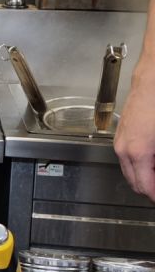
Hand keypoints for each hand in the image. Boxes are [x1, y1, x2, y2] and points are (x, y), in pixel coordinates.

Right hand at [116, 73, 154, 201]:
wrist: (151, 82)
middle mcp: (124, 149)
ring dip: (145, 176)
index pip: (145, 187)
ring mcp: (120, 142)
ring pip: (130, 172)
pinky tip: (152, 159)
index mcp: (138, 152)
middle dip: (150, 188)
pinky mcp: (121, 135)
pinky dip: (140, 165)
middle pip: (135, 183)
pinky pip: (127, 159)